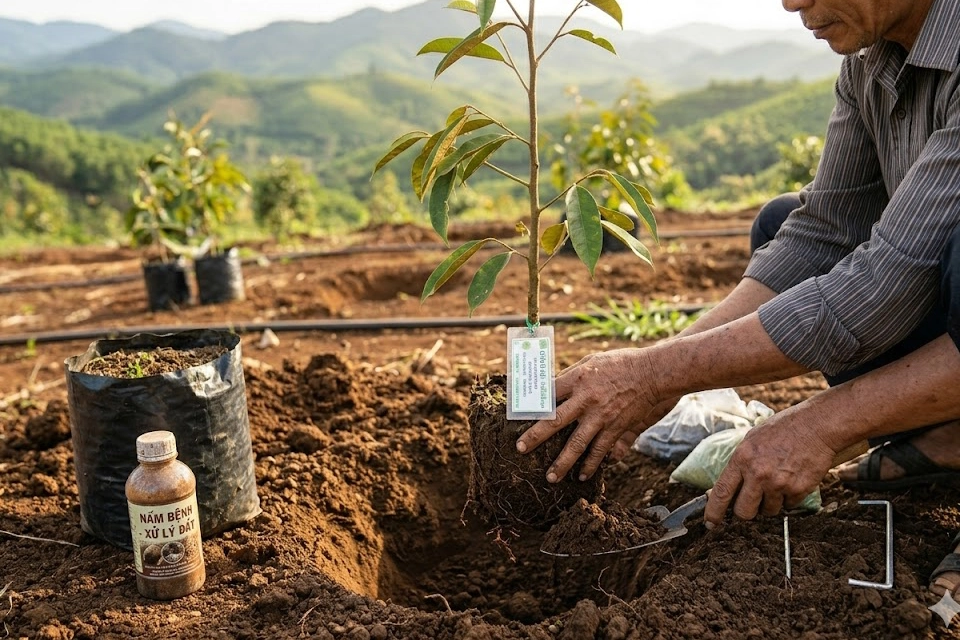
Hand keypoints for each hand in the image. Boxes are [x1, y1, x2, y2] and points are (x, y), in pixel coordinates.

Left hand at [515, 349, 656, 482]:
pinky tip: (582, 476)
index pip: (547, 394)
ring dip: (562, 463)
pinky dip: (591, 465)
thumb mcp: (590, 362)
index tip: (515, 416)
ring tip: (550, 477)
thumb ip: (569, 376)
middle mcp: (586, 399)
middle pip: (555, 421)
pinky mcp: (616, 428)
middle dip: (536, 437)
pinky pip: (600, 450)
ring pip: (577, 444)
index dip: (530, 405)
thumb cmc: (619, 363)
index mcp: (577, 379)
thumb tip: (549, 389)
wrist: (653, 373)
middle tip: (521, 450)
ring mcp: (601, 416)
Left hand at [703, 418, 836, 525]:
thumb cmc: (784, 429)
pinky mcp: (798, 490)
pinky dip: (789, 498)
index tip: (711, 523)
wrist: (817, 426)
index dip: (714, 511)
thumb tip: (731, 484)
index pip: (722, 492)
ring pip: (768, 511)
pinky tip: (793, 479)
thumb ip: (741, 462)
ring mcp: (778, 484)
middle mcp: (758, 474)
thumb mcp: (753, 440)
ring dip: (771, 503)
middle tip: (753, 503)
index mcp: (742, 459)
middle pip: (744, 512)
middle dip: (747, 511)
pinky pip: (789, 506)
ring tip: (778, 481)